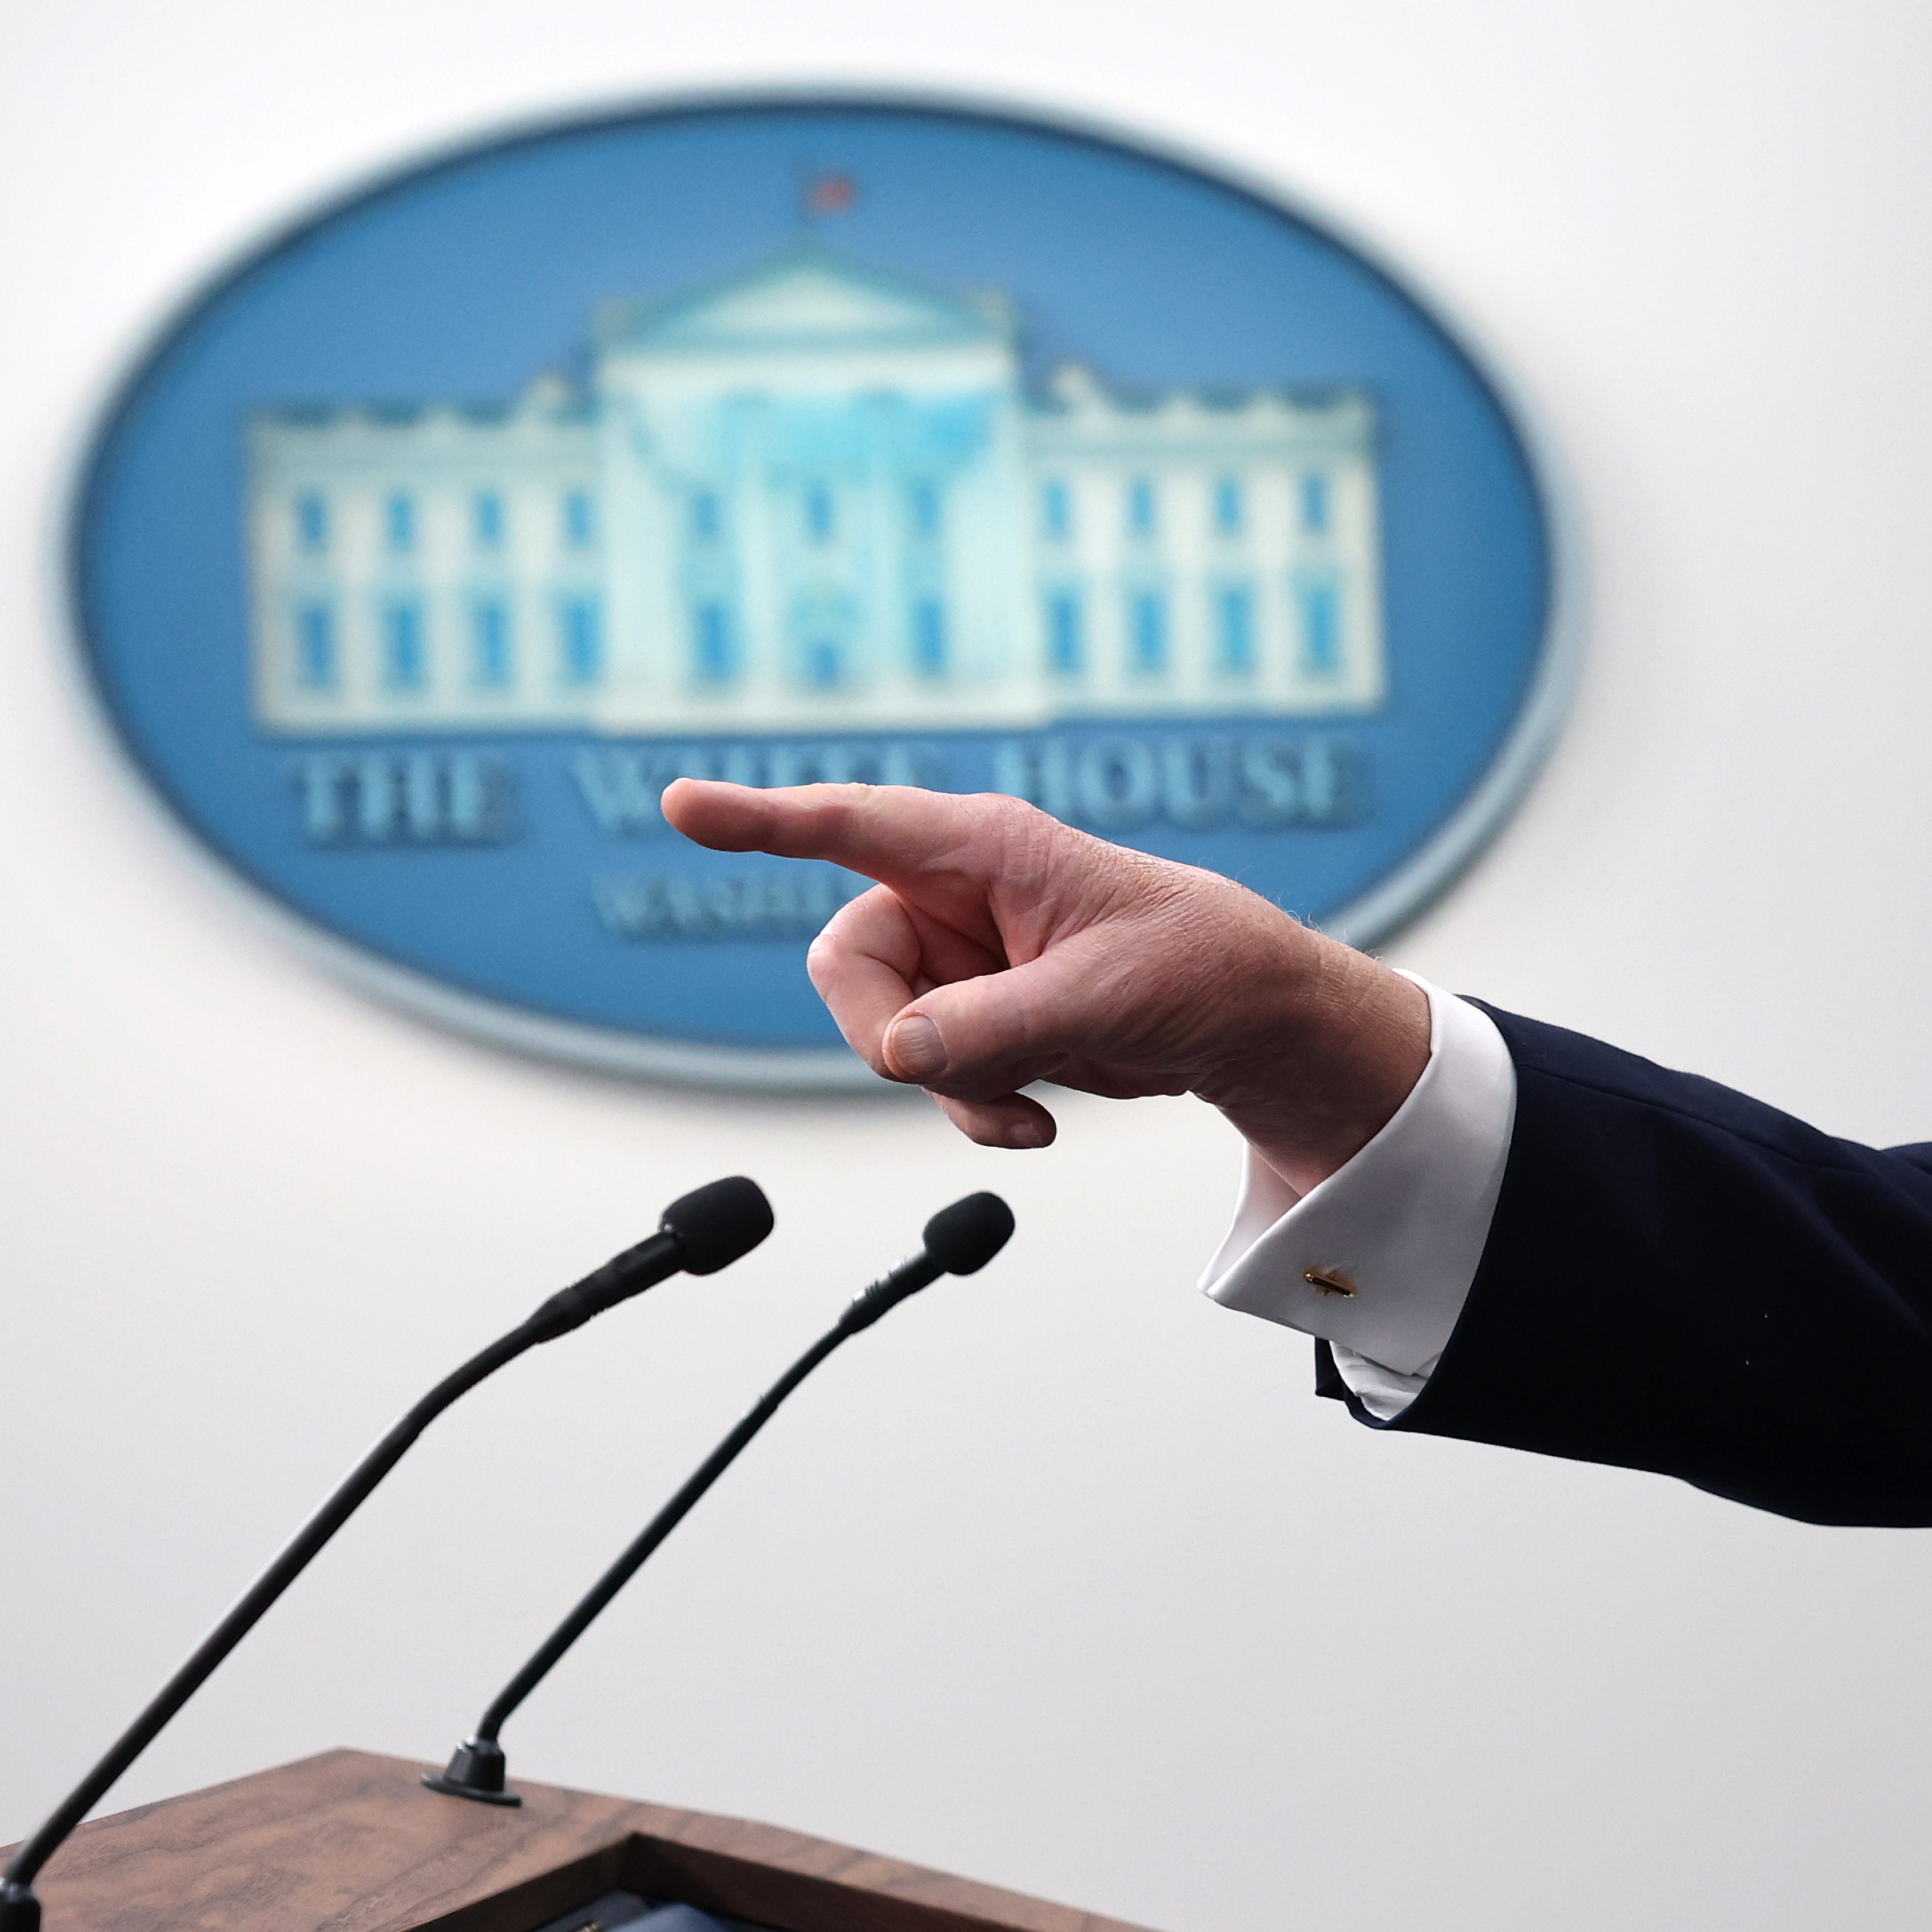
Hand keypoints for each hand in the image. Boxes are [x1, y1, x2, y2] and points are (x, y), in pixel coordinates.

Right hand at [662, 781, 1431, 1184]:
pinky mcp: (980, 1020)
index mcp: (985, 849)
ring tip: (1027, 1111)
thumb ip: (995, 1024)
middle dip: (887, 1033)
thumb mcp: (1104, 995)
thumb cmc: (1199, 966)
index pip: (850, 824)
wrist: (1249, 1021)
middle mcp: (956, 897)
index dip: (761, 819)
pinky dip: (971, 1108)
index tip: (682, 803)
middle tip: (947, 1072)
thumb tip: (900, 1054)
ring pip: (884, 1031)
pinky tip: (1035, 1128)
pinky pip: (929, 1072)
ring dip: (944, 1086)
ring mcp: (962, 963)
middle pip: (847, 964)